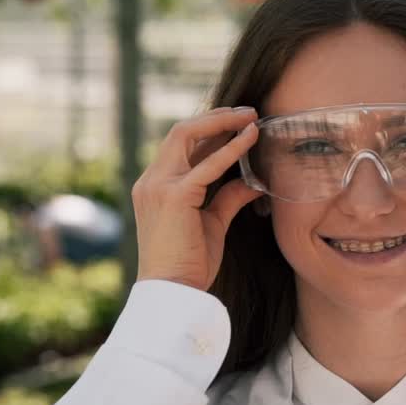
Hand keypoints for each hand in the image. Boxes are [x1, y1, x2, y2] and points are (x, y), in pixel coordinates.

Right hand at [132, 106, 263, 289]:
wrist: (173, 292)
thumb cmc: (190, 264)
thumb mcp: (212, 223)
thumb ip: (228, 197)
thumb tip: (254, 181)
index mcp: (155, 187)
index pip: (181, 147)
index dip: (210, 131)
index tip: (237, 124)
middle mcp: (151, 181)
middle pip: (181, 133)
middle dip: (215, 118)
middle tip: (247, 112)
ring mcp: (159, 186)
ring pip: (188, 136)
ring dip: (222, 122)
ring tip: (251, 117)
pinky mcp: (175, 195)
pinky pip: (208, 164)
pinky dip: (231, 148)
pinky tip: (251, 138)